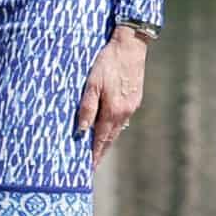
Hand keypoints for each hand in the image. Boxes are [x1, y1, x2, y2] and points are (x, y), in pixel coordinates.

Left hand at [76, 27, 148, 160]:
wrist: (131, 46)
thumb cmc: (107, 62)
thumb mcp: (92, 83)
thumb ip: (87, 107)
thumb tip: (80, 130)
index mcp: (113, 111)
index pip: (101, 140)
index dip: (94, 155)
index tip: (89, 169)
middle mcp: (124, 112)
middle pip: (110, 138)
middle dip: (101, 151)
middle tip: (92, 164)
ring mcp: (131, 106)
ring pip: (117, 128)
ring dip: (108, 139)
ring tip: (98, 149)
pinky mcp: (135, 98)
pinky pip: (123, 118)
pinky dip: (114, 126)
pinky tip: (109, 126)